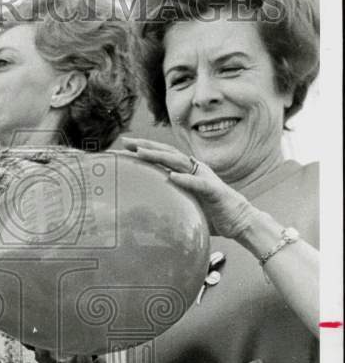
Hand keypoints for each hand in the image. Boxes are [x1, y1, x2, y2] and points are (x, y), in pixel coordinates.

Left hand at [119, 137, 256, 239]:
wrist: (239, 221)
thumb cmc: (211, 214)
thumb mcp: (184, 205)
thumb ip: (168, 202)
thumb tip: (145, 212)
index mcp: (186, 171)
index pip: (162, 157)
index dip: (143, 149)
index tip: (123, 146)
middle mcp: (194, 170)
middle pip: (167, 153)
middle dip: (145, 145)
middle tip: (125, 141)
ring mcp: (205, 178)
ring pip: (179, 163)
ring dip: (159, 156)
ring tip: (141, 153)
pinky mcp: (214, 191)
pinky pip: (199, 184)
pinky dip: (186, 180)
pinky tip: (172, 177)